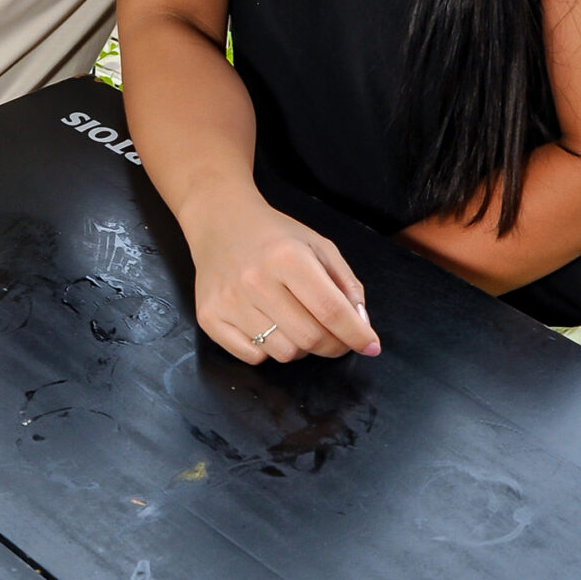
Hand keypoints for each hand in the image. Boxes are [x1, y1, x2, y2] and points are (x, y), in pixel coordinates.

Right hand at [186, 189, 381, 365]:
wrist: (220, 222)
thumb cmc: (274, 236)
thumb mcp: (318, 246)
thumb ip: (346, 284)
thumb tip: (361, 325)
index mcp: (287, 257)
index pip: (331, 310)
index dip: (356, 334)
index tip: (371, 346)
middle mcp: (255, 280)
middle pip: (309, 338)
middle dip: (333, 345)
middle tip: (336, 337)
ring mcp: (228, 301)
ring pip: (283, 353)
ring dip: (300, 347)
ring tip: (295, 323)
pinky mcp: (208, 318)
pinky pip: (253, 357)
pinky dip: (268, 349)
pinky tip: (267, 325)